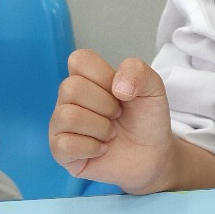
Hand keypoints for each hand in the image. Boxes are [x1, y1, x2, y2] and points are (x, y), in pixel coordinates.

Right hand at [49, 49, 174, 192]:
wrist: (153, 153)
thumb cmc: (146, 119)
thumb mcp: (152, 87)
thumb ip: (137, 71)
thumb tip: (117, 87)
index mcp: (86, 78)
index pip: (78, 60)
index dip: (104, 76)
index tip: (121, 92)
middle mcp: (68, 99)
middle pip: (71, 88)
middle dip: (106, 105)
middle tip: (117, 115)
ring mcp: (61, 125)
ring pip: (68, 116)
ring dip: (101, 127)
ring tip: (111, 133)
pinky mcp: (61, 151)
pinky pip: (66, 144)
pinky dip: (92, 148)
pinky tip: (102, 149)